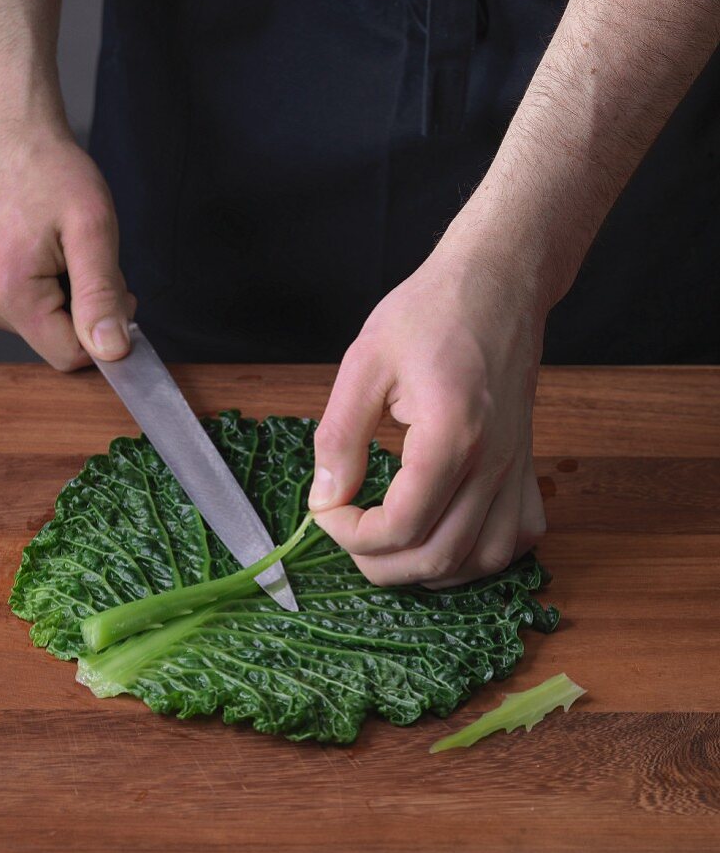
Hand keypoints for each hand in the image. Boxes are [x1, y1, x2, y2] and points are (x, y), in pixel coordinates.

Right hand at [0, 125, 134, 370]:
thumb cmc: (51, 171)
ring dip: (76, 300)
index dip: (107, 333)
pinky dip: (59, 292)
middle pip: (61, 343)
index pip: (71, 356)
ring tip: (70, 251)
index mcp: (8, 294)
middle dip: (91, 312)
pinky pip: (38, 314)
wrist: (12, 135)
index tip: (120, 292)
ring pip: (53, 329)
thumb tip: (111, 352)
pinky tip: (54, 255)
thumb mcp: (92, 230)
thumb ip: (101, 296)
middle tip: (92, 261)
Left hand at [308, 245, 546, 587]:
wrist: (498, 283)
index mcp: (451, 433)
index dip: (351, 534)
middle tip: (349, 532)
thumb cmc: (431, 312)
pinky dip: (480, 555)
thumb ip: (340, 438)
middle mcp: (493, 462)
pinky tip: (449, 534)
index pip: (401, 525)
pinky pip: (517, 539)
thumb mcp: (364, 363)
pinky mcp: (528, 467)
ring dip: (429, 569)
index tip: (326, 509)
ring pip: (482, 561)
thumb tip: (325, 498)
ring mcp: (517, 469)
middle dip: (380, 563)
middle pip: (438, 557)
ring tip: (392, 544)